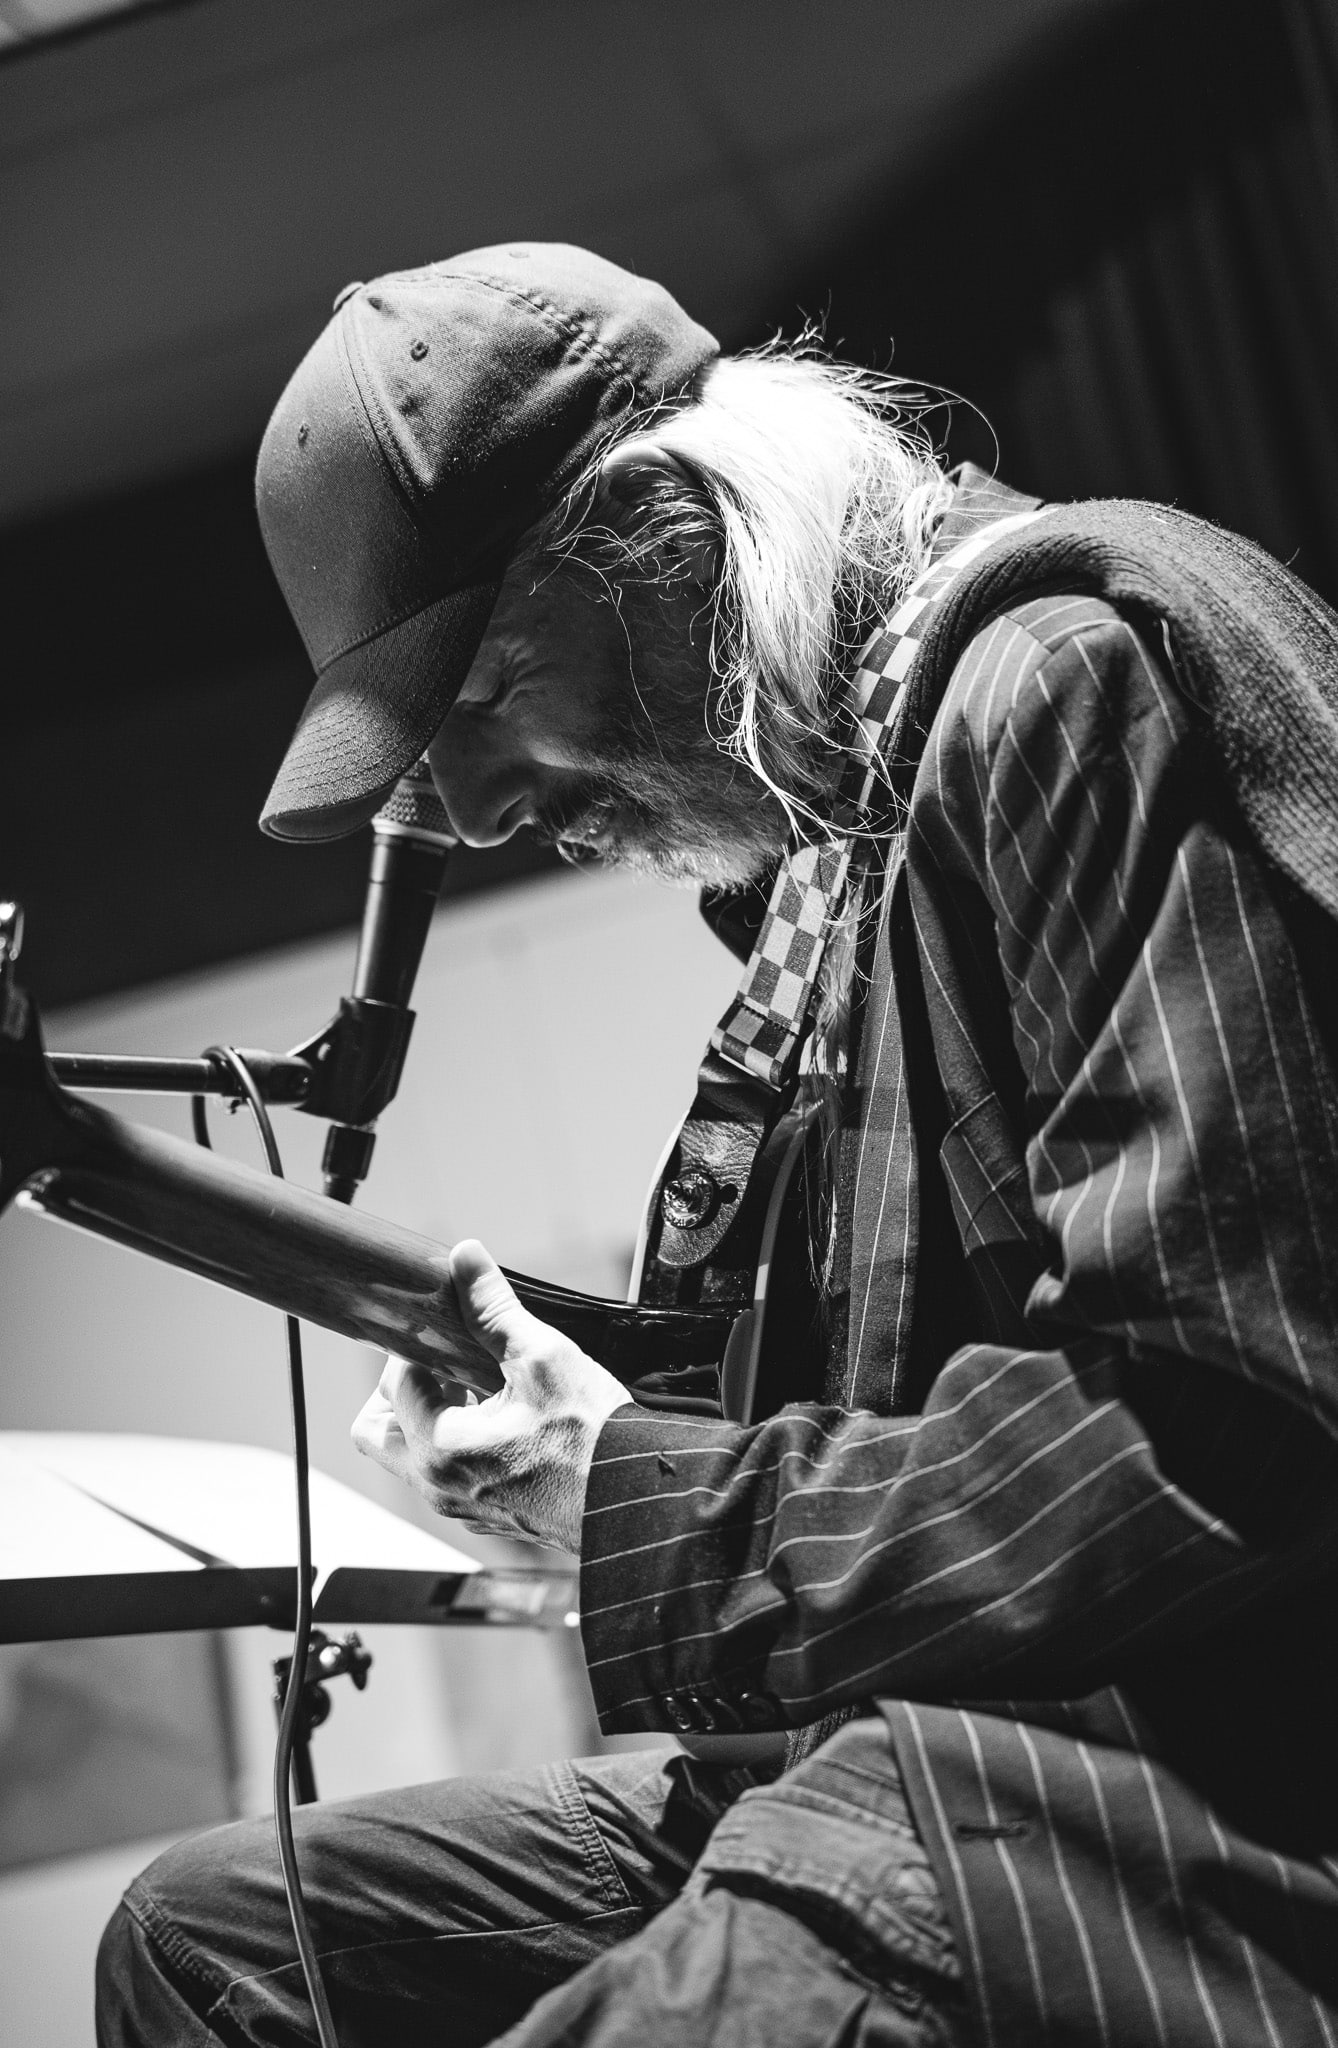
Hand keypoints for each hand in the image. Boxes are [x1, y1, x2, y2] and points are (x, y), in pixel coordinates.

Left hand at [351, 1239, 630, 1551]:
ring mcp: (460, 1506)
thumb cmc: (594, 1440)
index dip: (415, 1347)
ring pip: (408, 1455)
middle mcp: (438, 1486)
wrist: (635, 1496)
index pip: (393, 1384)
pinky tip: (498, 1417)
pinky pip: (443, 1475)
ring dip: (427, 1414)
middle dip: (398, 1389)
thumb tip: (465, 1260)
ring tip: (475, 1386)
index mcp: (441, 1448)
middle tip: (443, 1362)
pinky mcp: (484, 1515)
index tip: (442, 1329)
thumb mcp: (543, 1358)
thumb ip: (493, 1308)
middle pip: (377, 1430)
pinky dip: (453, 1443)